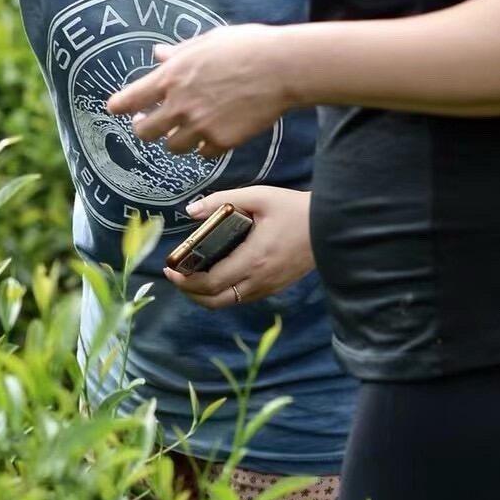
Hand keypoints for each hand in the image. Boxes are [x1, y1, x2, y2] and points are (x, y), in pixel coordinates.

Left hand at [106, 23, 294, 154]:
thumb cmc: (246, 46)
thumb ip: (178, 53)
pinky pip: (203, 152)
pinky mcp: (222, 141)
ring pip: (173, 147)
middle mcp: (180, 104)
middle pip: (145, 131)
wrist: (281, 68)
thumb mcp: (207, 42)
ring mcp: (200, 126)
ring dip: (176, 139)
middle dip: (145, 128)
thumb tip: (157, 54)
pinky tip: (213, 135)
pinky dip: (205, 146)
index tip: (115, 108)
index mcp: (171, 76)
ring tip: (185, 130)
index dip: (120, 106)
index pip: (130, 99)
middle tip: (149, 124)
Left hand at [164, 186, 312, 310]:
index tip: (169, 267)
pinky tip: (216, 276)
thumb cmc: (293, 209)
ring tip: (191, 277)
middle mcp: (259, 280)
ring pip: (228, 303)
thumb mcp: (259, 196)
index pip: (210, 282)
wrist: (330, 226)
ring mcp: (268, 287)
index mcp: (253, 259)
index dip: (184, 280)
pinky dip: (223, 293)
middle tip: (175, 275)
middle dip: (189, 291)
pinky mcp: (274, 288)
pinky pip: (242, 298)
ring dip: (205, 295)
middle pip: (214, 300)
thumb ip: (223, 201)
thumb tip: (191, 210)